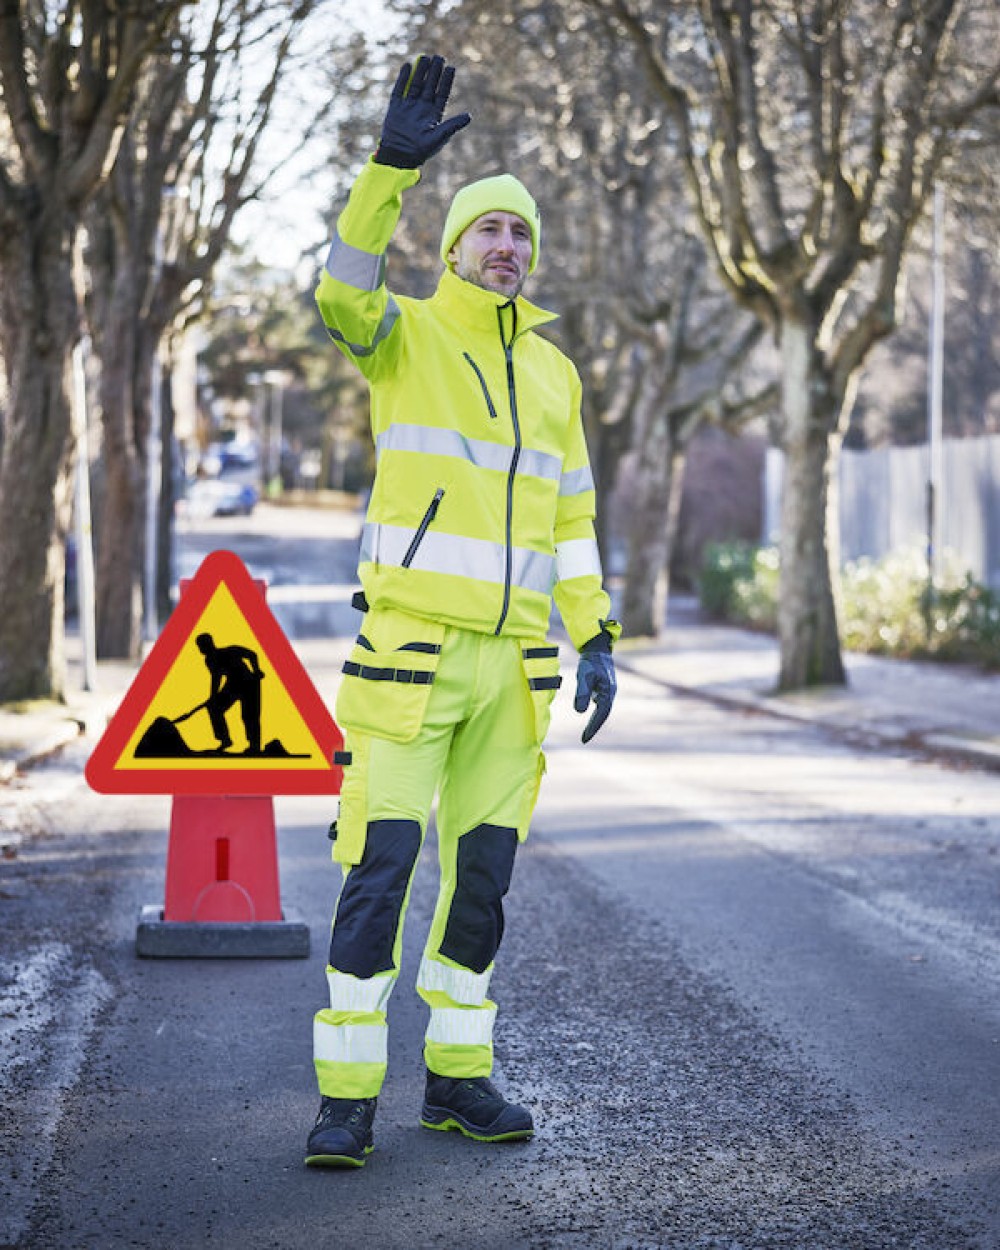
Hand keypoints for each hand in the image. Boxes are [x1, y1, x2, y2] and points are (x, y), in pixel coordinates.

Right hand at [374, 54, 470, 168]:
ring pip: (416, 84)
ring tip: (425, 57)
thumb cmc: (422, 150)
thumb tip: (469, 116)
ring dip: (421, 71)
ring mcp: (409, 106)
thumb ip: (453, 125)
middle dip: (435, 72)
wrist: (400, 155)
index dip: (446, 81)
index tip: (451, 67)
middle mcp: (422, 108)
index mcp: (434, 114)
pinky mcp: (396, 107)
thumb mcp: (440, 136)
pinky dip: (403, 78)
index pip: (442, 93)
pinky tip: (407, 66)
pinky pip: (399, 90)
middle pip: (430, 85)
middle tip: (439, 57)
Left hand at [573, 633, 616, 743]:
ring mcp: (608, 690)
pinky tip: (588, 716)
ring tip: (586, 732)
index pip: (601, 715)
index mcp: (608, 692)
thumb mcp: (584, 676)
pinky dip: (595, 712)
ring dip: (595, 721)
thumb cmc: (590, 661)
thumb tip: (579, 712)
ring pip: (602, 710)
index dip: (593, 727)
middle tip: (584, 739)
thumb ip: (582, 693)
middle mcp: (610, 693)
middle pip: (603, 714)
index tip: (585, 739)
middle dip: (594, 727)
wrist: (597, 648)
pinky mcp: (603, 687)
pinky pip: (600, 704)